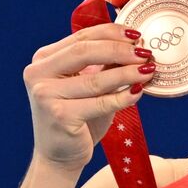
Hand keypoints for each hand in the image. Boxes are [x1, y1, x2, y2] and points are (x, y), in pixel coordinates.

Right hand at [22, 24, 155, 170]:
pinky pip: (100, 103)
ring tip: (149, 71)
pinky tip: (139, 93)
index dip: (111, 33)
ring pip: (95, 79)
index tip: (137, 35)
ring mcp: (45, 95)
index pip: (81, 37)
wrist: (59, 154)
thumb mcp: (88, 84)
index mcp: (44, 59)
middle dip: (120, 50)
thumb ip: (103, 64)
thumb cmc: (78, 115)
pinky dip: (123, 97)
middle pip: (85, 51)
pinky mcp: (59, 116)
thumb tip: (136, 45)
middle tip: (145, 54)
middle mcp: (38, 74)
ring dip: (128, 73)